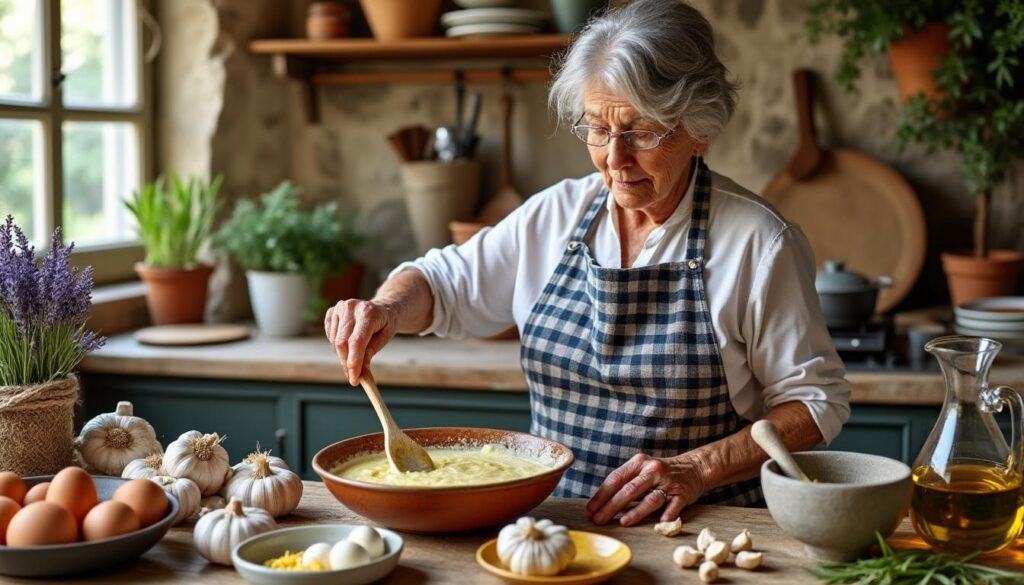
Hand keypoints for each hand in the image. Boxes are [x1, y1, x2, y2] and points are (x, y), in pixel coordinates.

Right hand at [324, 299, 398, 384]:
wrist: (383, 308)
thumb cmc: (385, 324)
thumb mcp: (385, 338)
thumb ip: (371, 352)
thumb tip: (360, 371)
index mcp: (368, 312)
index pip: (356, 341)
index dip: (354, 362)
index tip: (354, 379)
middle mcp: (351, 307)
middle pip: (342, 343)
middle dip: (346, 363)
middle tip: (353, 377)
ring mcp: (340, 307)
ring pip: (335, 341)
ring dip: (343, 355)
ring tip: (356, 353)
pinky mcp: (332, 311)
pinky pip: (330, 335)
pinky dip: (337, 344)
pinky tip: (348, 340)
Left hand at [586, 453, 706, 525]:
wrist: (694, 467)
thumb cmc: (660, 473)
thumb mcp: (641, 470)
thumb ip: (625, 484)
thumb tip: (601, 504)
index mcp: (639, 463)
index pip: (616, 478)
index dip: (602, 495)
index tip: (591, 509)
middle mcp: (653, 470)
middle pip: (630, 489)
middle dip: (612, 506)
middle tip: (599, 519)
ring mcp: (669, 481)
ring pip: (651, 498)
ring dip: (636, 511)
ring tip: (623, 522)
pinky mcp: (683, 493)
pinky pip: (674, 505)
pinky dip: (668, 514)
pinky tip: (660, 522)